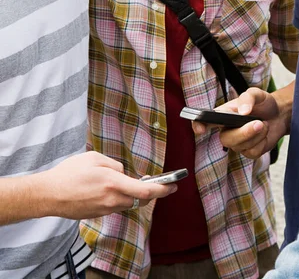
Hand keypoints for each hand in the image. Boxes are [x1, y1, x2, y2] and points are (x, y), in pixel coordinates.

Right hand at [38, 151, 177, 218]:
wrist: (49, 194)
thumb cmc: (70, 173)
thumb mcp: (95, 158)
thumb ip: (114, 165)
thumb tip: (123, 173)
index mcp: (113, 183)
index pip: (145, 191)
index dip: (163, 189)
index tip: (173, 186)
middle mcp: (112, 200)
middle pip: (140, 199)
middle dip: (150, 192)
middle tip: (156, 183)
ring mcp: (105, 209)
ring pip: (128, 203)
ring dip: (133, 195)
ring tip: (128, 183)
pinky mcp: (98, 214)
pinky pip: (115, 206)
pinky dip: (119, 198)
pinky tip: (110, 189)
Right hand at [192, 84, 293, 159]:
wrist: (280, 114)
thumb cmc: (263, 103)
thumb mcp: (257, 93)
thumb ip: (248, 98)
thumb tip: (242, 111)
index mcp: (223, 114)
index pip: (204, 121)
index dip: (198, 125)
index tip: (201, 129)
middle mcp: (227, 130)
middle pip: (225, 139)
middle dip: (243, 133)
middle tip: (259, 123)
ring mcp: (237, 142)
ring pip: (240, 147)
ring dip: (257, 135)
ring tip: (264, 123)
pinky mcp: (249, 151)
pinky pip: (252, 152)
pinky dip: (262, 142)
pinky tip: (264, 133)